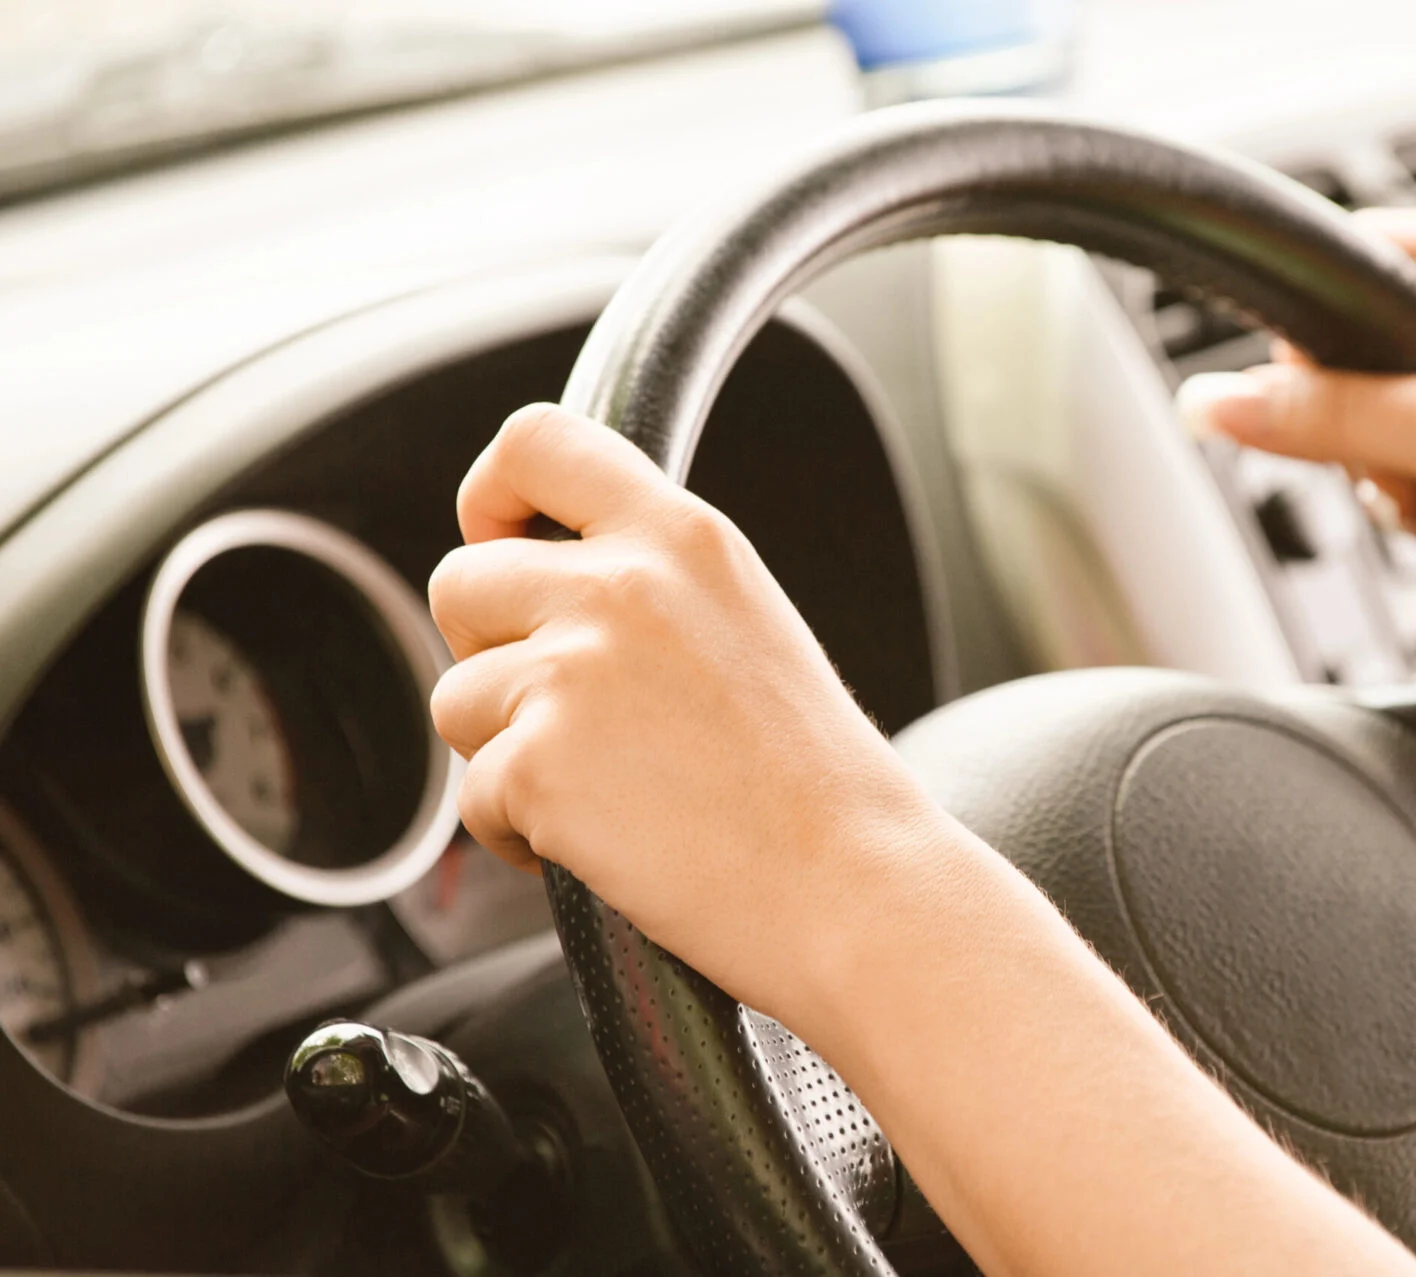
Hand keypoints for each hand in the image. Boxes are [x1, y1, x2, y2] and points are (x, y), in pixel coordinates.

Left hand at [426, 404, 950, 1018]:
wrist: (854, 884)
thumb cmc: (817, 783)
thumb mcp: (748, 622)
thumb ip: (652, 582)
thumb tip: (549, 578)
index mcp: (683, 536)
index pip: (536, 443)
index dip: (491, 495)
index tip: (500, 543)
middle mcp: (622, 585)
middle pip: (463, 582)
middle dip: (492, 656)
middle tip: (566, 712)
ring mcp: (574, 671)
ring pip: (458, 698)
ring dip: (507, 752)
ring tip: (605, 790)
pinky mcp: (539, 763)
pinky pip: (473, 795)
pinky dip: (520, 833)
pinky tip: (603, 843)